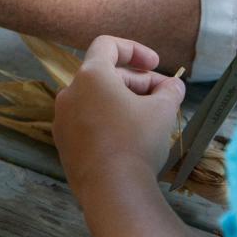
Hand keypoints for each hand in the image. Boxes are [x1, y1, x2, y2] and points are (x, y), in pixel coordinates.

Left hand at [53, 36, 184, 195]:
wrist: (112, 190)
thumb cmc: (137, 142)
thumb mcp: (162, 111)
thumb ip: (169, 91)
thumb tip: (174, 85)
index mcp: (90, 76)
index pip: (107, 45)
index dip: (134, 50)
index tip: (156, 64)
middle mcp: (69, 93)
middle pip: (104, 74)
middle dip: (138, 81)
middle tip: (165, 96)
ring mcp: (62, 119)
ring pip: (96, 99)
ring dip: (123, 101)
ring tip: (151, 117)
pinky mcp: (64, 143)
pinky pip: (87, 121)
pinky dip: (108, 120)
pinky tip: (131, 137)